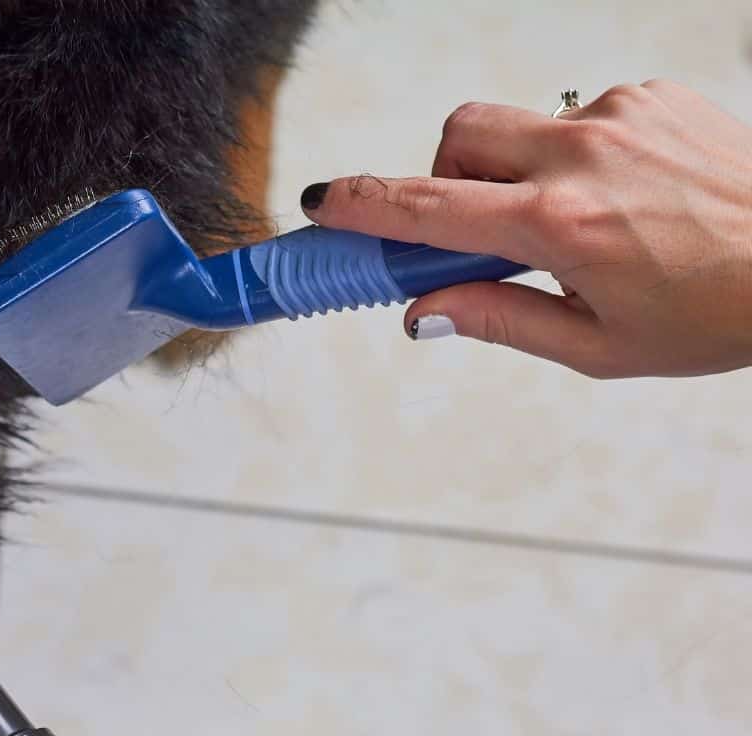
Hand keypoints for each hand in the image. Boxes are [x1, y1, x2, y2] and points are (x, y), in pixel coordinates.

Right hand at [300, 80, 751, 377]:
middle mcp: (583, 156)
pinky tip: (624, 195)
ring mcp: (620, 115)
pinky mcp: (652, 95)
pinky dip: (577, 154)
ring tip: (576, 222)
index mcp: (561, 225)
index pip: (428, 208)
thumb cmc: (720, 312)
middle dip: (446, 179)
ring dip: (516, 169)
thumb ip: (498, 321)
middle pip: (458, 138)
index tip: (319, 201)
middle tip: (481, 232)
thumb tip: (423, 313)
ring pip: (518, 125)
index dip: (361, 204)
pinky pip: (578, 114)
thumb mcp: (598, 347)